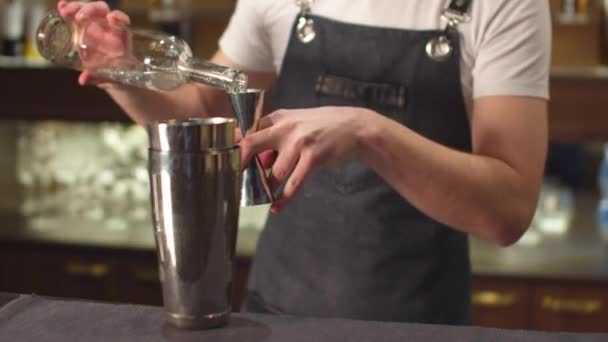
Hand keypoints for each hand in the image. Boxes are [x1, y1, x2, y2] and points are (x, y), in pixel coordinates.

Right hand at [57, 1, 130, 86]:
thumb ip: (99, 77)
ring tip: (64, 11)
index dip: (118, 18)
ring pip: (88, 9)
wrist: (114, 73)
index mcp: (119, 37)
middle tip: (79, 17)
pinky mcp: (83, 26)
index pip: (122, 21)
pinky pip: (77, 14)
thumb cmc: (116, 73)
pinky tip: (60, 6)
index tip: (111, 18)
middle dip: (90, 10)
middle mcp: (108, 27)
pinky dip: (68, 8)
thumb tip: (83, 79)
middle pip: (101, 11)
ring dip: (76, 7)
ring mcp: (95, 25)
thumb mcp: (110, 77)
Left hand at [240, 106, 373, 212]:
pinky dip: (283, 198)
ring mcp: (300, 142)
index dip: (236, 147)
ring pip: (274, 171)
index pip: (250, 131)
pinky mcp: (313, 157)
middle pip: (252, 144)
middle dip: (240, 165)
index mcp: (279, 117)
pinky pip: (293, 182)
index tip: (227, 162)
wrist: (354, 127)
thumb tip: (257, 160)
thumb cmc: (323, 126)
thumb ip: (276, 138)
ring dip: (266, 188)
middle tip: (233, 181)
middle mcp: (286, 127)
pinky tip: (276, 207)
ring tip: (260, 199)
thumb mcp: (297, 122)